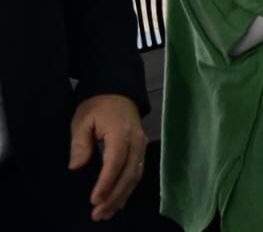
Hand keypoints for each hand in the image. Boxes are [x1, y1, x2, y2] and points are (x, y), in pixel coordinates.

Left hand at [68, 94, 146, 221]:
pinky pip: (137, 173)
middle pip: (129, 173)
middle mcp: (136, 142)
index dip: (106, 182)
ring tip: (106, 213)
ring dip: (122, 196)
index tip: (94, 199)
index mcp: (120, 133)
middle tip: (98, 214)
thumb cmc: (97, 106)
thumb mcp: (82, 120)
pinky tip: (118, 202)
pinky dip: (128, 189)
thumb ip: (80, 143)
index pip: (115, 161)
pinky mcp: (141, 151)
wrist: (118, 92)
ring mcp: (142, 146)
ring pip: (135, 176)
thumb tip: (76, 166)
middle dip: (114, 196)